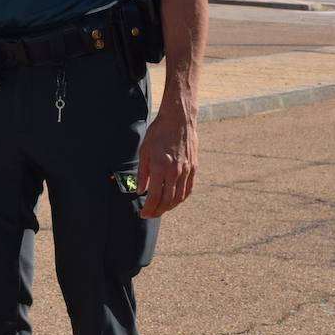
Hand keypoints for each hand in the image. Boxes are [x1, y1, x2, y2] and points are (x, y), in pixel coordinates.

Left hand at [137, 102, 197, 217]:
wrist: (179, 120)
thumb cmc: (158, 133)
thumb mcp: (144, 151)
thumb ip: (143, 173)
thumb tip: (141, 190)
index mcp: (160, 167)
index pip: (154, 196)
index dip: (148, 208)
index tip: (143, 214)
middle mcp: (174, 172)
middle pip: (167, 200)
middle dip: (158, 211)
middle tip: (150, 214)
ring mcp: (186, 171)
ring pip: (179, 197)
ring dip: (169, 207)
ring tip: (160, 210)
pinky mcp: (194, 168)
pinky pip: (188, 189)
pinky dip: (181, 199)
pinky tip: (175, 201)